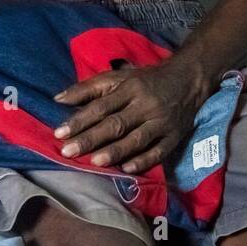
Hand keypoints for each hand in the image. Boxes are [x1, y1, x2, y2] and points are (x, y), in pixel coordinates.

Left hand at [53, 60, 208, 173]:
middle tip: (68, 151)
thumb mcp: (117, 77)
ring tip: (94, 162)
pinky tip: (126, 169)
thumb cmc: (146, 80)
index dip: (80, 120)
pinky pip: (158, 152)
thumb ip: (88, 88)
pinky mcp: (174, 137)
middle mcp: (145, 105)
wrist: (188, 79)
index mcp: (129, 88)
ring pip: (136, 139)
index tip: (59, 133)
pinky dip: (143, 161)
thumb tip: (58, 99)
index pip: (101, 106)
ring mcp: (161, 122)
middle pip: (116, 124)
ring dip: (115, 151)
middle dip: (91, 139)